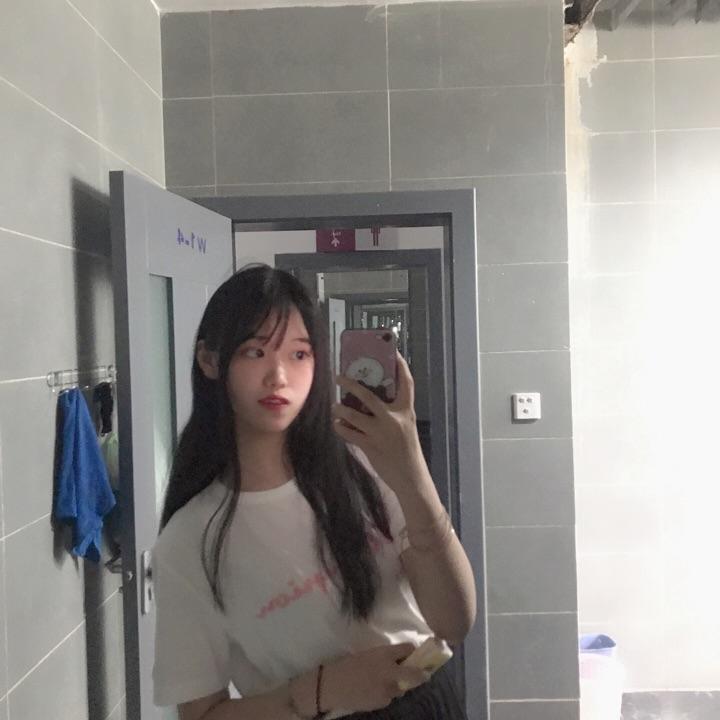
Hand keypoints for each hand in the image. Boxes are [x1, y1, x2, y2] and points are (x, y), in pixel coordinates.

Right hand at [323, 643, 429, 713]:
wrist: (332, 686)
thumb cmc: (347, 665)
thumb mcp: (367, 654)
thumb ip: (384, 657)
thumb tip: (398, 660)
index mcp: (384, 654)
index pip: (408, 649)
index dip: (411, 650)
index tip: (413, 653)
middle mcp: (390, 671)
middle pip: (415, 674)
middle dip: (422, 674)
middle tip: (425, 674)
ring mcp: (388, 689)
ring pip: (402, 688)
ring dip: (398, 685)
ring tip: (384, 683)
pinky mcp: (383, 702)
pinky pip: (390, 697)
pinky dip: (386, 694)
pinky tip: (374, 691)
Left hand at [332, 352, 423, 491]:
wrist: (411, 477)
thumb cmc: (408, 451)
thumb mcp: (406, 427)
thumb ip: (393, 414)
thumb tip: (370, 401)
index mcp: (407, 412)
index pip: (406, 384)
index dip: (401, 367)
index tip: (394, 352)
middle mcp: (394, 419)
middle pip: (368, 396)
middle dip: (351, 385)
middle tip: (338, 377)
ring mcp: (381, 433)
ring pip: (354, 416)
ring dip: (341, 409)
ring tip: (335, 406)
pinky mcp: (370, 447)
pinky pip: (350, 433)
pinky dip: (341, 428)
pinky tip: (338, 425)